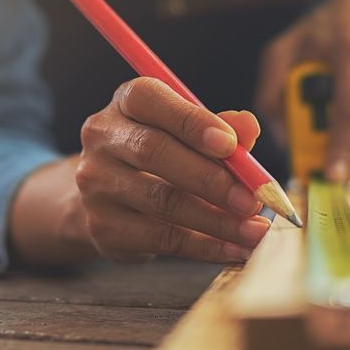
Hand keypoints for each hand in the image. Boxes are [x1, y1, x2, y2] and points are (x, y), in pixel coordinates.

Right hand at [74, 77, 270, 263]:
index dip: (191, 121)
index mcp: (125, 103)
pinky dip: (204, 246)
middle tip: (251, 200)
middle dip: (209, 178)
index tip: (231, 145)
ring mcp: (96, 184)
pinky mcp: (103, 226)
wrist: (111, 198)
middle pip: (153, 151)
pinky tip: (234, 249)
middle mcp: (101, 138)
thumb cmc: (162, 154)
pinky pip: (160, 238)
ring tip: (253, 230)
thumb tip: (249, 126)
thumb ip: (221, 128)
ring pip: (161, 201)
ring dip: (215, 220)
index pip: (149, 99)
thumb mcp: (187, 133)